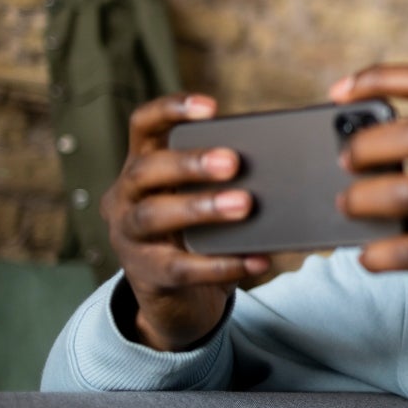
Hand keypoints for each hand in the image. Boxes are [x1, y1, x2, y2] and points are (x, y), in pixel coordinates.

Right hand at [100, 94, 270, 350]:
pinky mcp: (146, 274)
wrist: (177, 300)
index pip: (142, 125)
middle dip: (190, 163)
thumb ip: (224, 177)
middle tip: (232, 162)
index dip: (171, 110)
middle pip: (146, 169)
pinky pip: (182, 267)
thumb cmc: (197, 232)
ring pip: (155, 215)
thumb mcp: (200, 196)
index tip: (210, 107)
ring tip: (244, 204)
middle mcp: (125, 196)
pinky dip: (222, 264)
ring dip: (201, 207)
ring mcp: (129, 236)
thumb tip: (281, 162)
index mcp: (142, 166)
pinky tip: (257, 260)